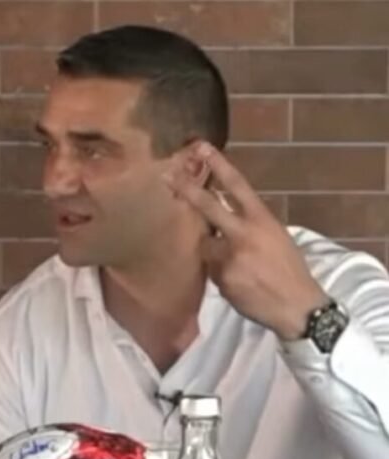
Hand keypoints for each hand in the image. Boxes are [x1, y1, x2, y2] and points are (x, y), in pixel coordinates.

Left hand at [166, 142, 328, 340]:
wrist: (297, 306)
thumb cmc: (289, 269)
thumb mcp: (276, 237)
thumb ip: (250, 225)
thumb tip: (224, 220)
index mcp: (262, 219)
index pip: (238, 186)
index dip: (219, 165)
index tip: (202, 147)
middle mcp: (244, 233)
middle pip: (208, 207)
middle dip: (186, 190)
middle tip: (166, 176)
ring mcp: (230, 256)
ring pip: (206, 248)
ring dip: (214, 256)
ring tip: (242, 270)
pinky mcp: (222, 278)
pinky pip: (212, 272)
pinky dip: (221, 277)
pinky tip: (241, 285)